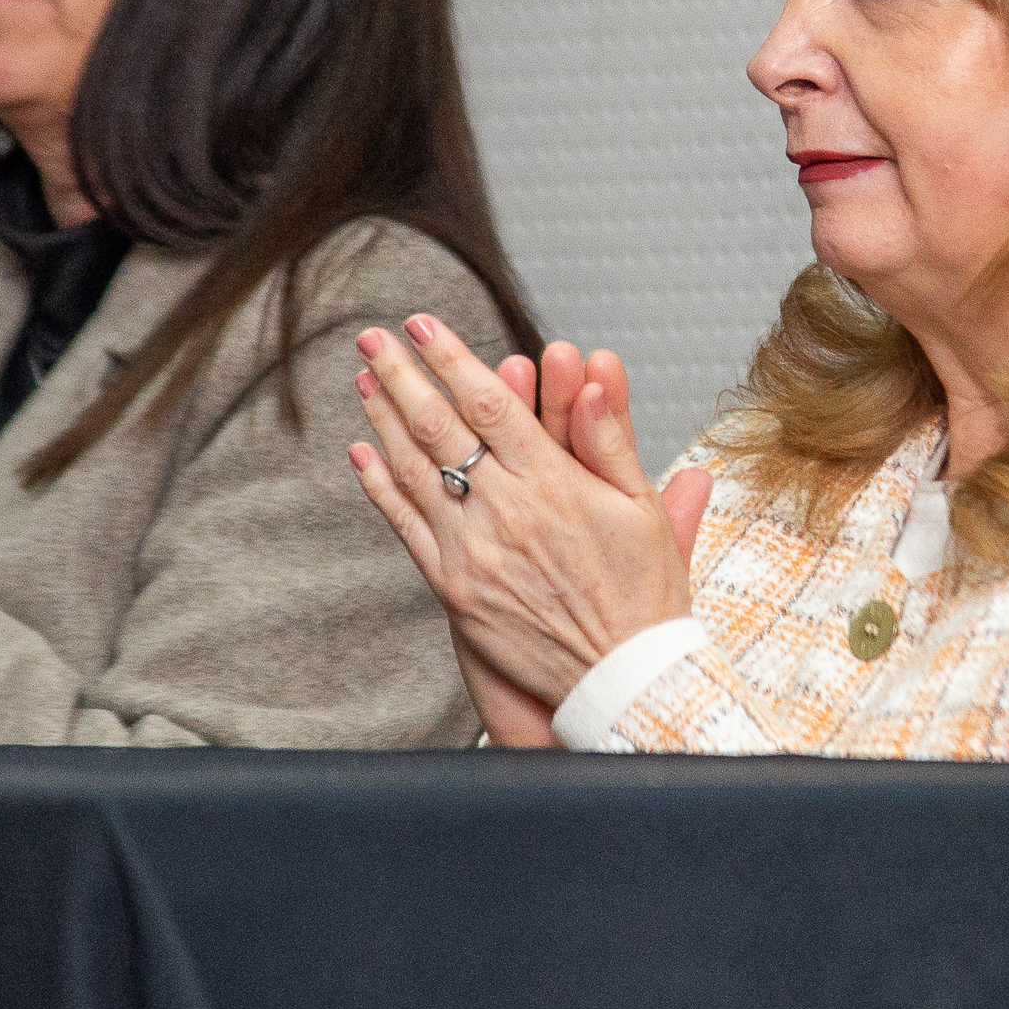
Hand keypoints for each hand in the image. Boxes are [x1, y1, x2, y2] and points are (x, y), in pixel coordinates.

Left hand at [348, 316, 709, 716]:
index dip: (452, 359)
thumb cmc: (643, 596)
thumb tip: (597, 376)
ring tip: (364, 379)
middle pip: (439, 428)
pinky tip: (364, 452)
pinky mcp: (455, 590)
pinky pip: (408, 527)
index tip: (424, 326)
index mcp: (555, 486)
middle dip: (402, 376)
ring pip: (415, 471)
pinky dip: (381, 486)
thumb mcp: (644, 509)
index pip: (490, 405)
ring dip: (384, 419)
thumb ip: (612, 439)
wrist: (622, 682)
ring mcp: (473, 553)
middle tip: (374, 339)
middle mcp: (506, 514)